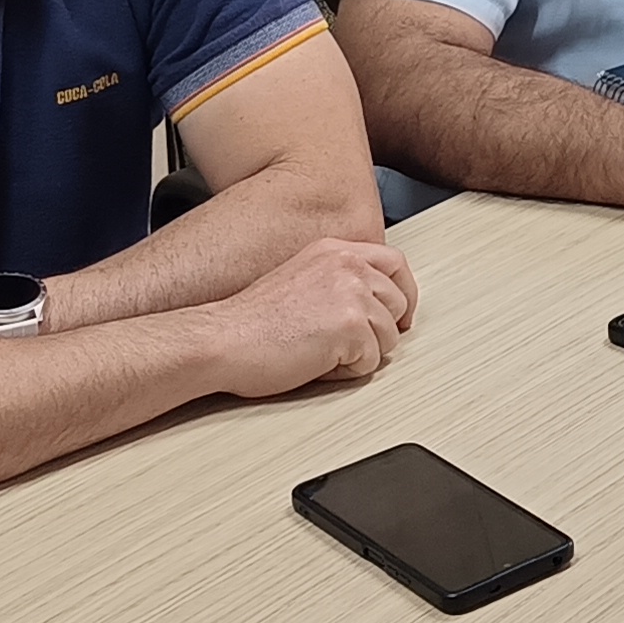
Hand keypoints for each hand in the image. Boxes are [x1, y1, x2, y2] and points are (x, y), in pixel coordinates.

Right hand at [203, 236, 418, 397]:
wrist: (220, 340)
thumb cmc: (248, 322)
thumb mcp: (300, 279)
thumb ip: (338, 280)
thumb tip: (372, 304)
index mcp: (335, 250)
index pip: (395, 263)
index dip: (403, 293)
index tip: (399, 314)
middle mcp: (347, 266)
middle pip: (398, 302)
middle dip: (380, 330)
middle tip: (348, 345)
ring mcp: (352, 294)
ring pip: (389, 336)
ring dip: (361, 353)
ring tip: (322, 353)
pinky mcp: (350, 327)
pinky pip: (371, 362)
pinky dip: (347, 372)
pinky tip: (317, 363)